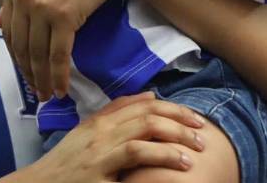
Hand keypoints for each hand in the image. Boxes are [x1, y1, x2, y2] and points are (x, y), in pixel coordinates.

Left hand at [0, 0, 127, 98]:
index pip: (10, 32)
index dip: (17, 58)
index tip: (26, 73)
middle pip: (21, 47)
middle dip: (28, 74)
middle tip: (37, 91)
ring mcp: (42, 7)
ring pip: (38, 55)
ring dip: (43, 80)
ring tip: (48, 95)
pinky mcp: (64, 16)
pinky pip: (58, 54)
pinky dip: (59, 75)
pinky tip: (62, 89)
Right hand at [18, 93, 204, 181]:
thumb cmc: (64, 167)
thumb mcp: (86, 136)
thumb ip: (115, 114)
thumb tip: (150, 96)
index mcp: (99, 122)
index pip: (143, 105)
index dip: (173, 109)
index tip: (195, 119)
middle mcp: (100, 131)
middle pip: (148, 114)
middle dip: (180, 121)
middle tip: (203, 133)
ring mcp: (99, 150)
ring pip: (145, 131)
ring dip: (176, 138)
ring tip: (196, 150)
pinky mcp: (100, 171)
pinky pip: (135, 155)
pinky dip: (161, 155)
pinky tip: (179, 163)